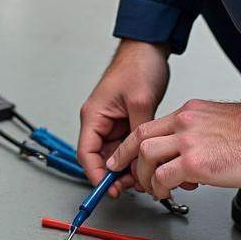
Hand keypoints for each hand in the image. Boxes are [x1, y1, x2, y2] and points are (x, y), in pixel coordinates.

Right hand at [77, 40, 169, 197]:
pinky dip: (140, 158)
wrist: (149, 48)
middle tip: (137, 187)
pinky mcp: (127, 122)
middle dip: (119, 176)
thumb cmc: (137, 64)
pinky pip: (130, 148)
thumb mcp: (140, 101)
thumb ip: (137, 132)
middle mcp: (101, 120)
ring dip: (132, 168)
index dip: (96, 176)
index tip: (109, 190)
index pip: (87, 153)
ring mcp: (115, 123)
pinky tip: (153, 163)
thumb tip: (139, 159)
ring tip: (149, 176)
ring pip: (118, 156)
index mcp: (94, 114)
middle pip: (103, 159)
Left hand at [107, 99, 240, 197]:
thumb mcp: (214, 122)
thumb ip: (195, 133)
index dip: (133, 143)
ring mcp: (188, 141)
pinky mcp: (197, 162)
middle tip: (129, 173)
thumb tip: (184, 154)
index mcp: (188, 113)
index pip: (149, 125)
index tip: (127, 155)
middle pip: (140, 137)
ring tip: (151, 187)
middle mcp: (184, 122)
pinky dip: (160, 186)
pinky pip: (165, 175)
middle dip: (128, 158)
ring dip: (144, 175)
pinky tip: (165, 192)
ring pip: (147, 155)